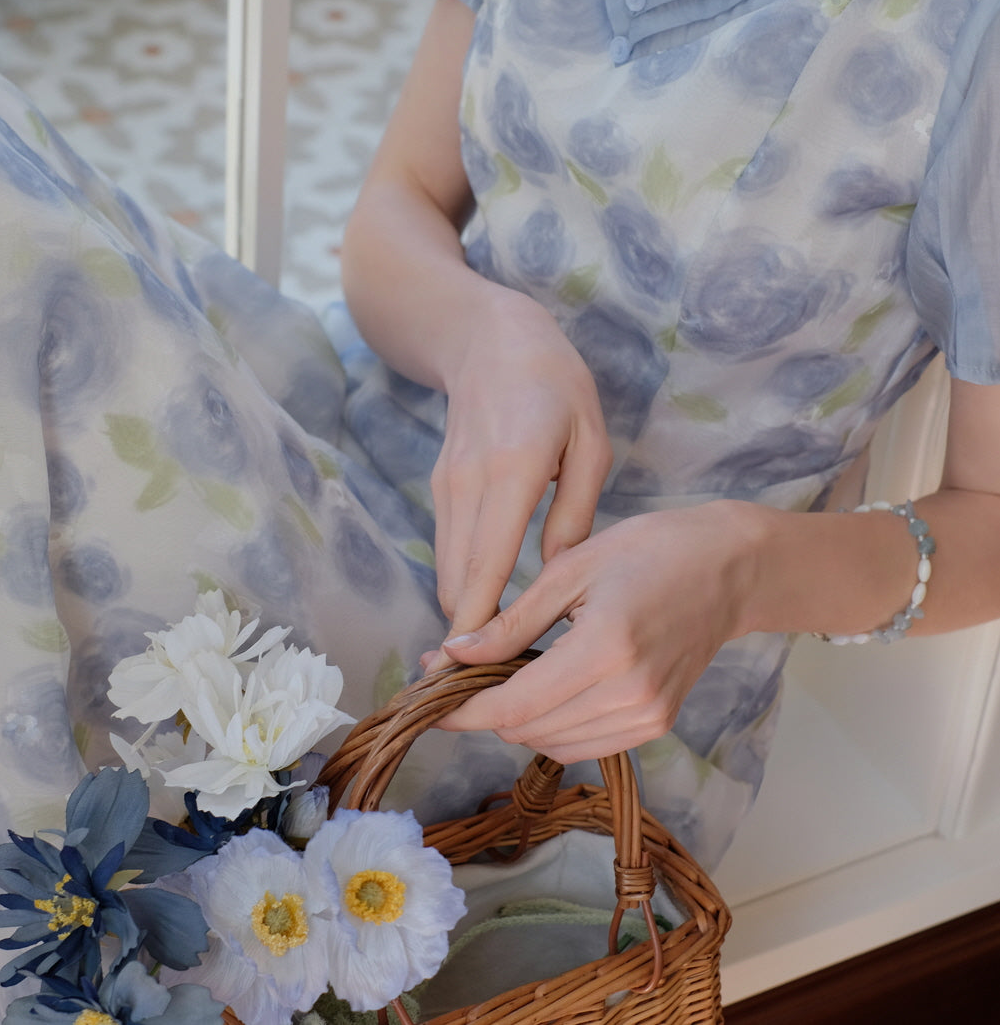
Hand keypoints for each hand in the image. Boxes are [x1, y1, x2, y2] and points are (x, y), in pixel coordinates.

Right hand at [423, 285, 612, 670]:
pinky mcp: (440, 484)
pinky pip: (448, 547)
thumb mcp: (589, 441)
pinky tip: (488, 608)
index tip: (486, 675)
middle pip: (458, 578)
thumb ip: (576, 512)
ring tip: (494, 663)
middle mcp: (470, 482)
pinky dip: (464, 582)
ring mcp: (448, 484)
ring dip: (465, 613)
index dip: (482, 624)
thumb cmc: (555, 385)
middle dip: (469, 637)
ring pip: (448, 568)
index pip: (489, 563)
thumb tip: (560, 577)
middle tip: (492, 691)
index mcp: (515, 470)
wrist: (489, 338)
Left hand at [433, 501, 759, 762]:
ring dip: (518, 719)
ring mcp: (647, 716)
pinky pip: (583, 744)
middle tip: (460, 669)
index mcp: (604, 649)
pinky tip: (546, 686)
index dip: (462, 709)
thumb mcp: (572, 569)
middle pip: (527, 730)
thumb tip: (454, 654)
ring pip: (551, 744)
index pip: (513, 706)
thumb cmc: (649, 551)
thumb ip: (512, 621)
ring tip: (505, 673)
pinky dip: (553, 725)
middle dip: (484, 708)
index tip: (428, 696)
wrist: (728, 570)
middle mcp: (628, 694)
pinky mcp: (656, 724)